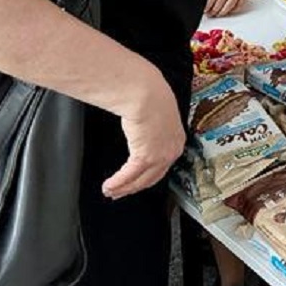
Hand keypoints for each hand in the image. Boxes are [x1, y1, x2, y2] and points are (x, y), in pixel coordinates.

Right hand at [102, 63, 186, 198]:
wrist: (146, 93)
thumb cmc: (150, 95)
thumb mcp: (156, 113)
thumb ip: (152, 125)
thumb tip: (141, 127)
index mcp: (177, 139)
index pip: (163, 164)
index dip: (148, 176)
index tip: (137, 181)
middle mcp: (172, 150)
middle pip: (153, 177)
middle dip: (135, 187)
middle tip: (121, 192)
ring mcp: (161, 155)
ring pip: (141, 180)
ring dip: (124, 188)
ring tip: (111, 191)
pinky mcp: (146, 157)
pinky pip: (129, 175)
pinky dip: (117, 182)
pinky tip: (109, 185)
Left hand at [204, 0, 247, 16]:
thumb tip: (204, 8)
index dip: (208, 3)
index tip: (205, 10)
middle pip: (221, 0)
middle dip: (215, 9)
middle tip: (211, 14)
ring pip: (229, 4)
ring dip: (223, 11)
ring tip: (219, 14)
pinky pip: (237, 7)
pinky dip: (233, 11)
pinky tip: (229, 11)